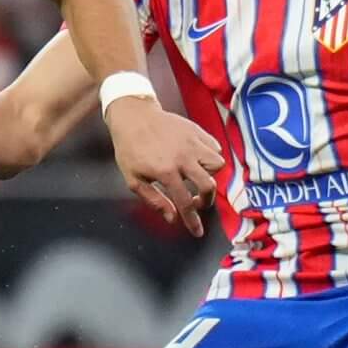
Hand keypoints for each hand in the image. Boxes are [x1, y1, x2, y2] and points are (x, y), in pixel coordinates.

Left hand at [103, 93, 223, 235]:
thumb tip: (172, 217)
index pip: (185, 202)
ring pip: (218, 164)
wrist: (133, 115)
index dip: (192, 221)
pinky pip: (215, 147)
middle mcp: (183, 157)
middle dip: (206, 200)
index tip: (197, 232)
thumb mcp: (133, 178)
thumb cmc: (130, 148)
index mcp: (165, 171)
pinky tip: (198, 160)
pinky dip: (211, 156)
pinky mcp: (196, 131)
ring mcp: (192, 142)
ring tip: (197, 177)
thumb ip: (153, 200)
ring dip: (211, 175)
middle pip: (209, 185)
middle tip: (196, 202)